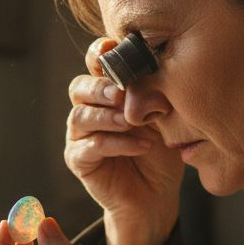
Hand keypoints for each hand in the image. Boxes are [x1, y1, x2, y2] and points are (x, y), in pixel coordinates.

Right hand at [66, 37, 183, 244]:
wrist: (156, 195)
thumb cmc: (162, 152)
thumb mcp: (164, 118)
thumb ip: (153, 96)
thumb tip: (151, 78)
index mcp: (108, 91)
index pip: (94, 64)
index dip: (100, 54)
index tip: (115, 50)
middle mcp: (90, 109)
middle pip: (80, 87)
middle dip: (100, 88)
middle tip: (122, 93)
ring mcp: (81, 134)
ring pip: (80, 116)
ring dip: (108, 117)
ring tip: (132, 121)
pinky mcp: (79, 159)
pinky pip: (90, 147)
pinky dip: (116, 144)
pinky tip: (141, 145)